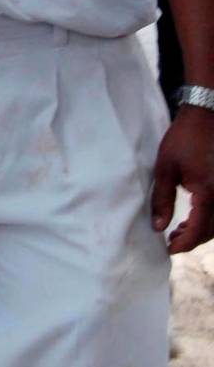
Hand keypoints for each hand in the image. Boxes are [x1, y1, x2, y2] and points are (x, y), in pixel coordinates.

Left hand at [151, 106, 213, 251]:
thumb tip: (158, 227)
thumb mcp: (165, 169)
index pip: (198, 231)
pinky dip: (209, 220)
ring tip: (178, 230)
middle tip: (171, 241)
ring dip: (201, 231)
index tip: (168, 249)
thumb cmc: (184, 139)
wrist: (206, 116)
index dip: (183, 244)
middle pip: (211, 231)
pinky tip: (193, 217)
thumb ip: (162, 200)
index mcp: (208, 193)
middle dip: (192, 240)